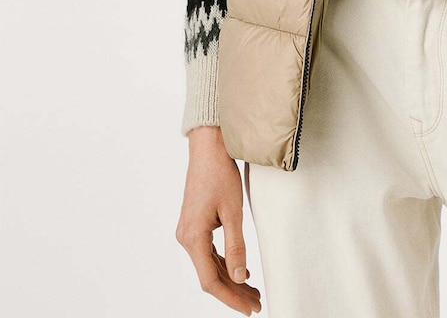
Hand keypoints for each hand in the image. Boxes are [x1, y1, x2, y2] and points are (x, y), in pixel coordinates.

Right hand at [176, 126, 261, 313]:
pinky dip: (224, 264)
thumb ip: (236, 247)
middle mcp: (186, 238)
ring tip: (252, 291)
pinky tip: (239, 271)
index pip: (211, 281)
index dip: (231, 297)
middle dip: (234, 291)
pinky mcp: (195, 225)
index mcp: (193, 238)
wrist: (208, 149)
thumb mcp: (233, 212)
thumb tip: (240, 276)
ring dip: (230, 279)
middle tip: (256, 304)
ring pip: (209, 266)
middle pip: (210, 276)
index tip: (249, 308)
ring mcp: (189, 232)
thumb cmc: (220, 175)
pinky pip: (208, 253)